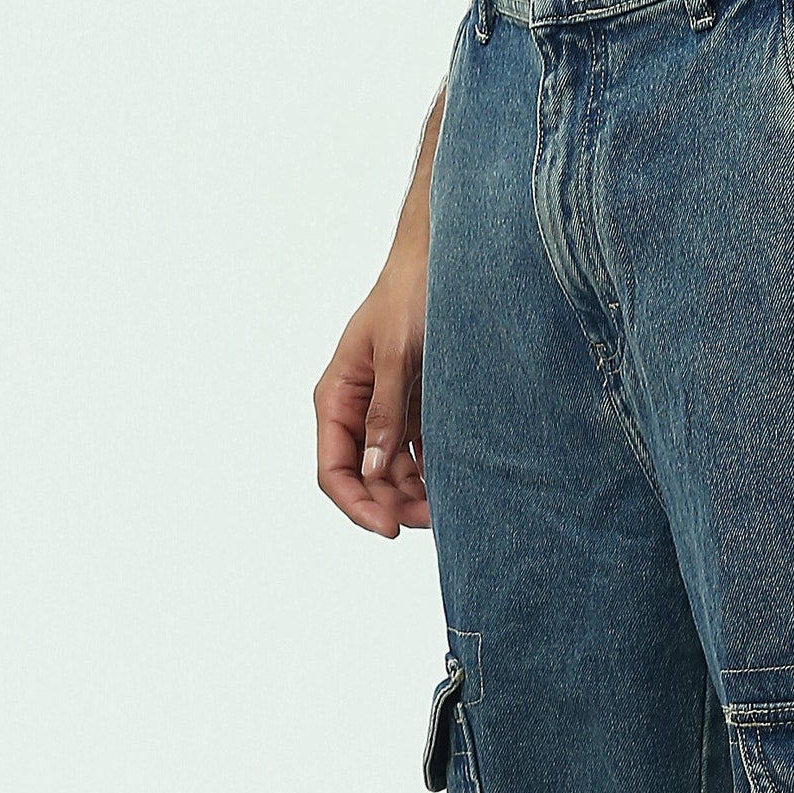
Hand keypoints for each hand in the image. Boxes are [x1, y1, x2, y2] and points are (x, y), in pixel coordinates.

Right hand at [314, 237, 431, 537]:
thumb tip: (376, 470)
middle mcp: (358, 411)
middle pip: (367, 480)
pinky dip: (435, 475)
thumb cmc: (411, 296)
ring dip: (416, 496)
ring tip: (451, 508)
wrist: (442, 263)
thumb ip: (385, 413)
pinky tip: (459, 485)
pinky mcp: (417, 411)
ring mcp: (388, 413)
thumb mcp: (397, 355)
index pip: (334, 470)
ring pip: (395, 474)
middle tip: (435, 520)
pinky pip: (421, 456)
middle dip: (394, 506)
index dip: (358, 506)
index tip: (390, 529)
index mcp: (338, 397)